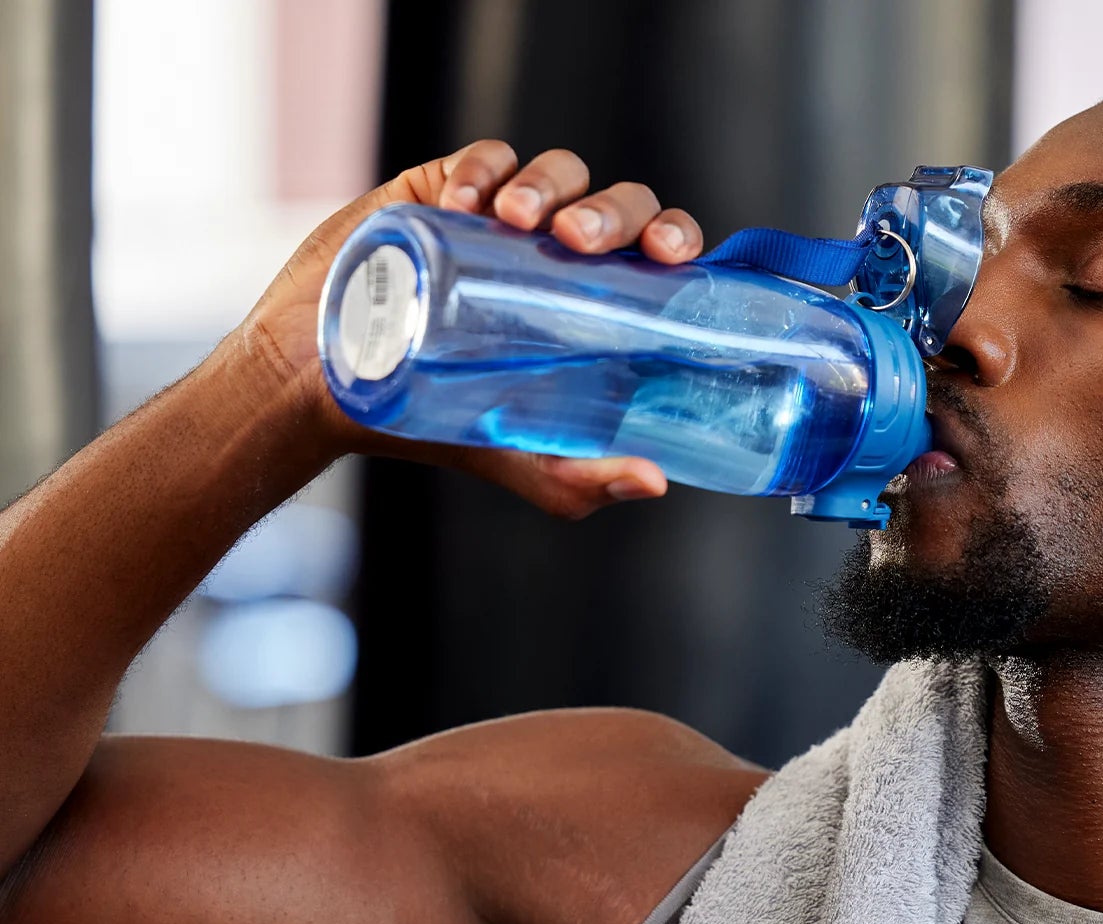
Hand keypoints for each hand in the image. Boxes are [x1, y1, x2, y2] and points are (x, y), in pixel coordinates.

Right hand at [229, 140, 704, 518]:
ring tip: (519, 219)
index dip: (676, 238)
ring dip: (550, 184)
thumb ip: (582, 479)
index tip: (669, 255)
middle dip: (613, 211)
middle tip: (577, 241)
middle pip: (619, 205)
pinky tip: (466, 202)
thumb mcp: (521, 459)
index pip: (660, 253)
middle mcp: (562, 256)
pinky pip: (482, 159)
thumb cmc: (434, 425)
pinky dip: (483, 169)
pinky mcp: (444, 193)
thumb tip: (654, 484)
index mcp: (599, 304)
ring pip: (559, 172)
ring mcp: (504, 221)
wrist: (326, 392)